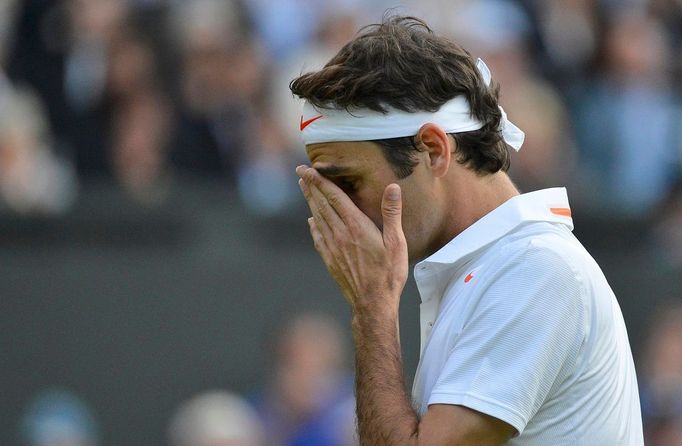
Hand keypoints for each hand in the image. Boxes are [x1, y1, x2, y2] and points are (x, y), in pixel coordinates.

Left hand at [296, 165, 407, 316]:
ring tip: (304, 188)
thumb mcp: (397, 243)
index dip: (320, 181)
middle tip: (301, 171)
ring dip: (311, 201)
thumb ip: (392, 213)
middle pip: (322, 204)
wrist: (372, 304)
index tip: (309, 168)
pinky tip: (312, 221)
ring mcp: (333, 248)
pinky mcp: (330, 260)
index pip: (334, 197)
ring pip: (318, 218)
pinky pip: (318, 237)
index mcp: (356, 226)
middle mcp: (340, 234)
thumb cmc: (389, 274)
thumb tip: (392, 187)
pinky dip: (313, 226)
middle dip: (311, 186)